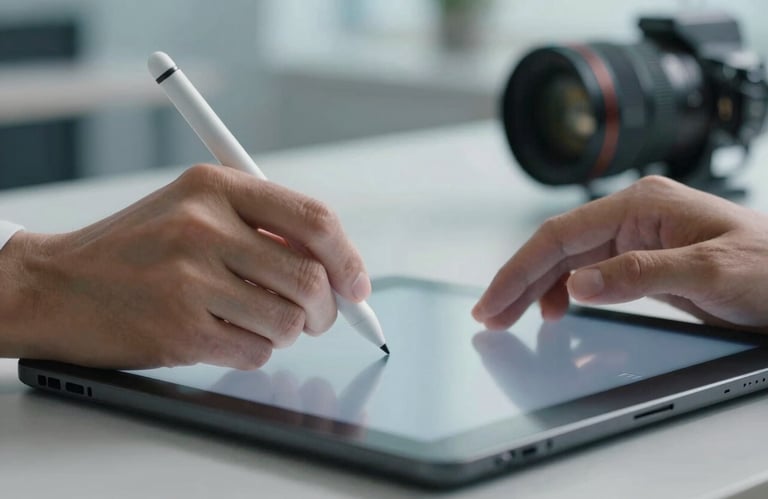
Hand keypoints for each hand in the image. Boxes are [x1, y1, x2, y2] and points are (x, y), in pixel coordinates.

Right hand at [0, 164, 370, 368]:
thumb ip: (264, 226)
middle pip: (310, 278)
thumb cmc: (137, 248)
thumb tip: (339, 269)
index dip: (348, 258)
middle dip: (327, 308)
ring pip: (289, 321)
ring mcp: (190, 280)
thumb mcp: (195, 207)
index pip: (313, 219)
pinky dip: (256, 350)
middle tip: (317, 316)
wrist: (57, 285)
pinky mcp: (180, 329)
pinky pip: (257, 351)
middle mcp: (203, 227)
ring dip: (289, 332)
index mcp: (215, 186)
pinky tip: (226, 334)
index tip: (358, 285)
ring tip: (262, 321)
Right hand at [472, 176, 767, 331]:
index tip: (493, 301)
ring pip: (569, 261)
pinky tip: (558, 310)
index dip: (520, 269)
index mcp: (642, 205)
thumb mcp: (710, 271)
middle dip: (519, 282)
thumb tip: (578, 282)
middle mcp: (633, 216)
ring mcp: (637, 238)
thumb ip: (641, 274)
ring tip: (513, 318)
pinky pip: (590, 273)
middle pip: (557, 247)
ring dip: (537, 288)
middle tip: (489, 316)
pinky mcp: (643, 261)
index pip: (561, 234)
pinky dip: (566, 292)